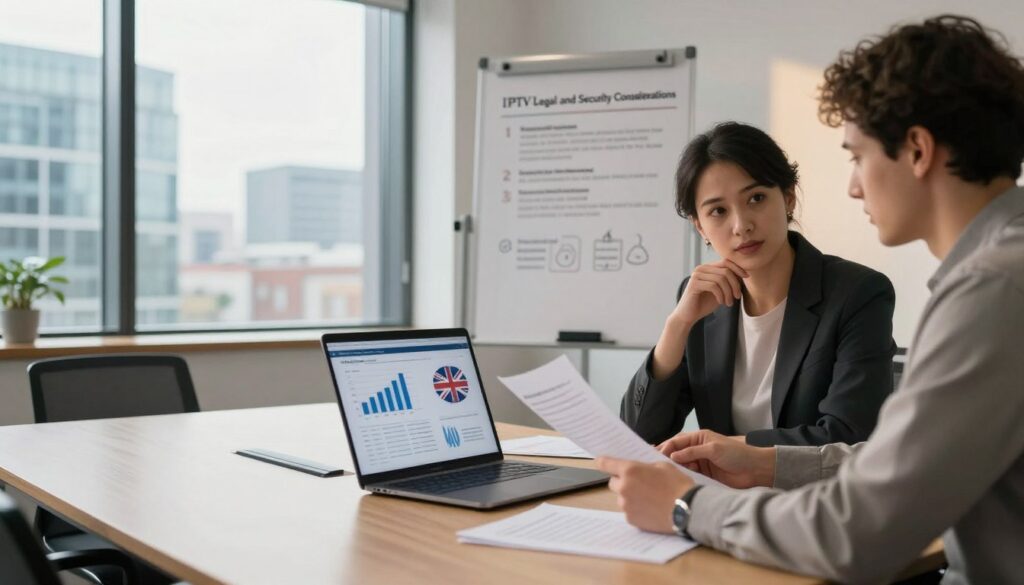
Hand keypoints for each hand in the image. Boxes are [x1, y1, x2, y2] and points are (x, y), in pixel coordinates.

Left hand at [595, 457, 693, 533]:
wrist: (689, 509)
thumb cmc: (678, 485)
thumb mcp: (663, 466)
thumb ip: (645, 466)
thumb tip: (638, 469)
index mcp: (630, 470)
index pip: (605, 463)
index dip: (602, 462)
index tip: (600, 462)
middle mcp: (624, 487)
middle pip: (613, 483)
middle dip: (622, 481)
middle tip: (638, 483)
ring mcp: (626, 505)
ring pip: (621, 498)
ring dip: (630, 496)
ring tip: (649, 498)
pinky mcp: (631, 519)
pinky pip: (629, 511)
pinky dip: (636, 509)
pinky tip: (650, 508)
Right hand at [658, 429, 775, 488]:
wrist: (755, 470)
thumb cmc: (736, 454)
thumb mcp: (713, 449)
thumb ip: (692, 452)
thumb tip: (672, 456)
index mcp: (699, 438)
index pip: (677, 441)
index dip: (666, 447)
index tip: (655, 456)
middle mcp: (697, 449)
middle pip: (677, 453)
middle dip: (666, 458)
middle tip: (654, 466)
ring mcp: (700, 463)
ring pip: (681, 465)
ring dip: (674, 469)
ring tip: (664, 475)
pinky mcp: (704, 475)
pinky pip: (689, 475)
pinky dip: (683, 477)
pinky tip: (676, 481)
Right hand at [669, 259, 747, 326]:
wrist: (688, 315)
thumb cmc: (705, 303)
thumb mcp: (721, 291)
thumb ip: (729, 281)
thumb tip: (743, 274)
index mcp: (707, 268)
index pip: (726, 261)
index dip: (738, 268)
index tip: (746, 277)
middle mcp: (701, 268)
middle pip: (725, 270)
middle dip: (735, 284)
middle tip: (737, 297)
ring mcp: (696, 275)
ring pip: (721, 279)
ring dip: (728, 292)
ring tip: (729, 303)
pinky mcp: (694, 284)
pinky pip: (714, 286)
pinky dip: (721, 295)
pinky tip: (721, 302)